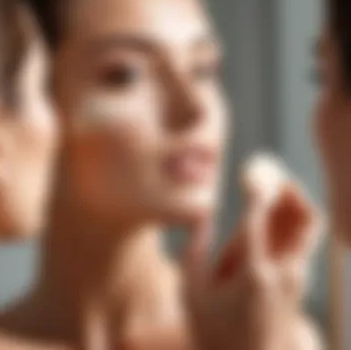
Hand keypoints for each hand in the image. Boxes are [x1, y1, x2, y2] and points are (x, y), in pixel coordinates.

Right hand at [184, 183, 322, 349]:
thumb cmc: (212, 328)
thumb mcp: (191, 289)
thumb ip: (195, 248)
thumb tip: (203, 216)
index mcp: (253, 270)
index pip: (260, 216)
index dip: (256, 188)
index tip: (247, 173)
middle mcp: (283, 270)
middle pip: (302, 216)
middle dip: (287, 187)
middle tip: (268, 170)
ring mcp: (296, 277)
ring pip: (307, 226)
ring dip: (293, 200)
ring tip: (272, 185)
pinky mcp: (297, 281)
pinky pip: (303, 239)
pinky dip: (293, 218)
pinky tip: (275, 211)